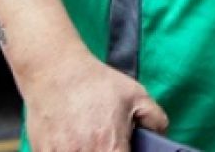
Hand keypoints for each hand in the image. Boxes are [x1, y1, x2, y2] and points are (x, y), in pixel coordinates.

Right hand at [22, 50, 169, 151]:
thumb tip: (161, 137)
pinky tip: (73, 141)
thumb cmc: (94, 82)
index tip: (125, 151)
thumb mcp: (136, 95)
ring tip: (88, 140)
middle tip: (108, 145)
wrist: (54, 70)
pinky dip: (68, 149)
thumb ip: (155, 120)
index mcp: (111, 148)